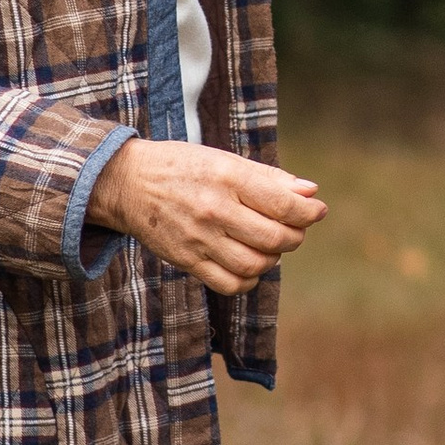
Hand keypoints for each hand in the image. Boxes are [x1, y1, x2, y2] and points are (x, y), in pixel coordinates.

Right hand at [87, 138, 325, 294]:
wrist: (128, 183)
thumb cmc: (183, 167)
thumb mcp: (224, 160)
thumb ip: (269, 178)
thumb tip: (311, 192)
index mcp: (226, 177)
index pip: (283, 204)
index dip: (308, 212)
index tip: (317, 211)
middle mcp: (214, 209)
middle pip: (273, 238)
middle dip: (294, 237)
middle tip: (294, 230)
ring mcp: (199, 238)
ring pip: (254, 265)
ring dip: (272, 258)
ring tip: (269, 246)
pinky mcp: (186, 260)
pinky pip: (230, 284)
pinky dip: (249, 280)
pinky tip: (249, 265)